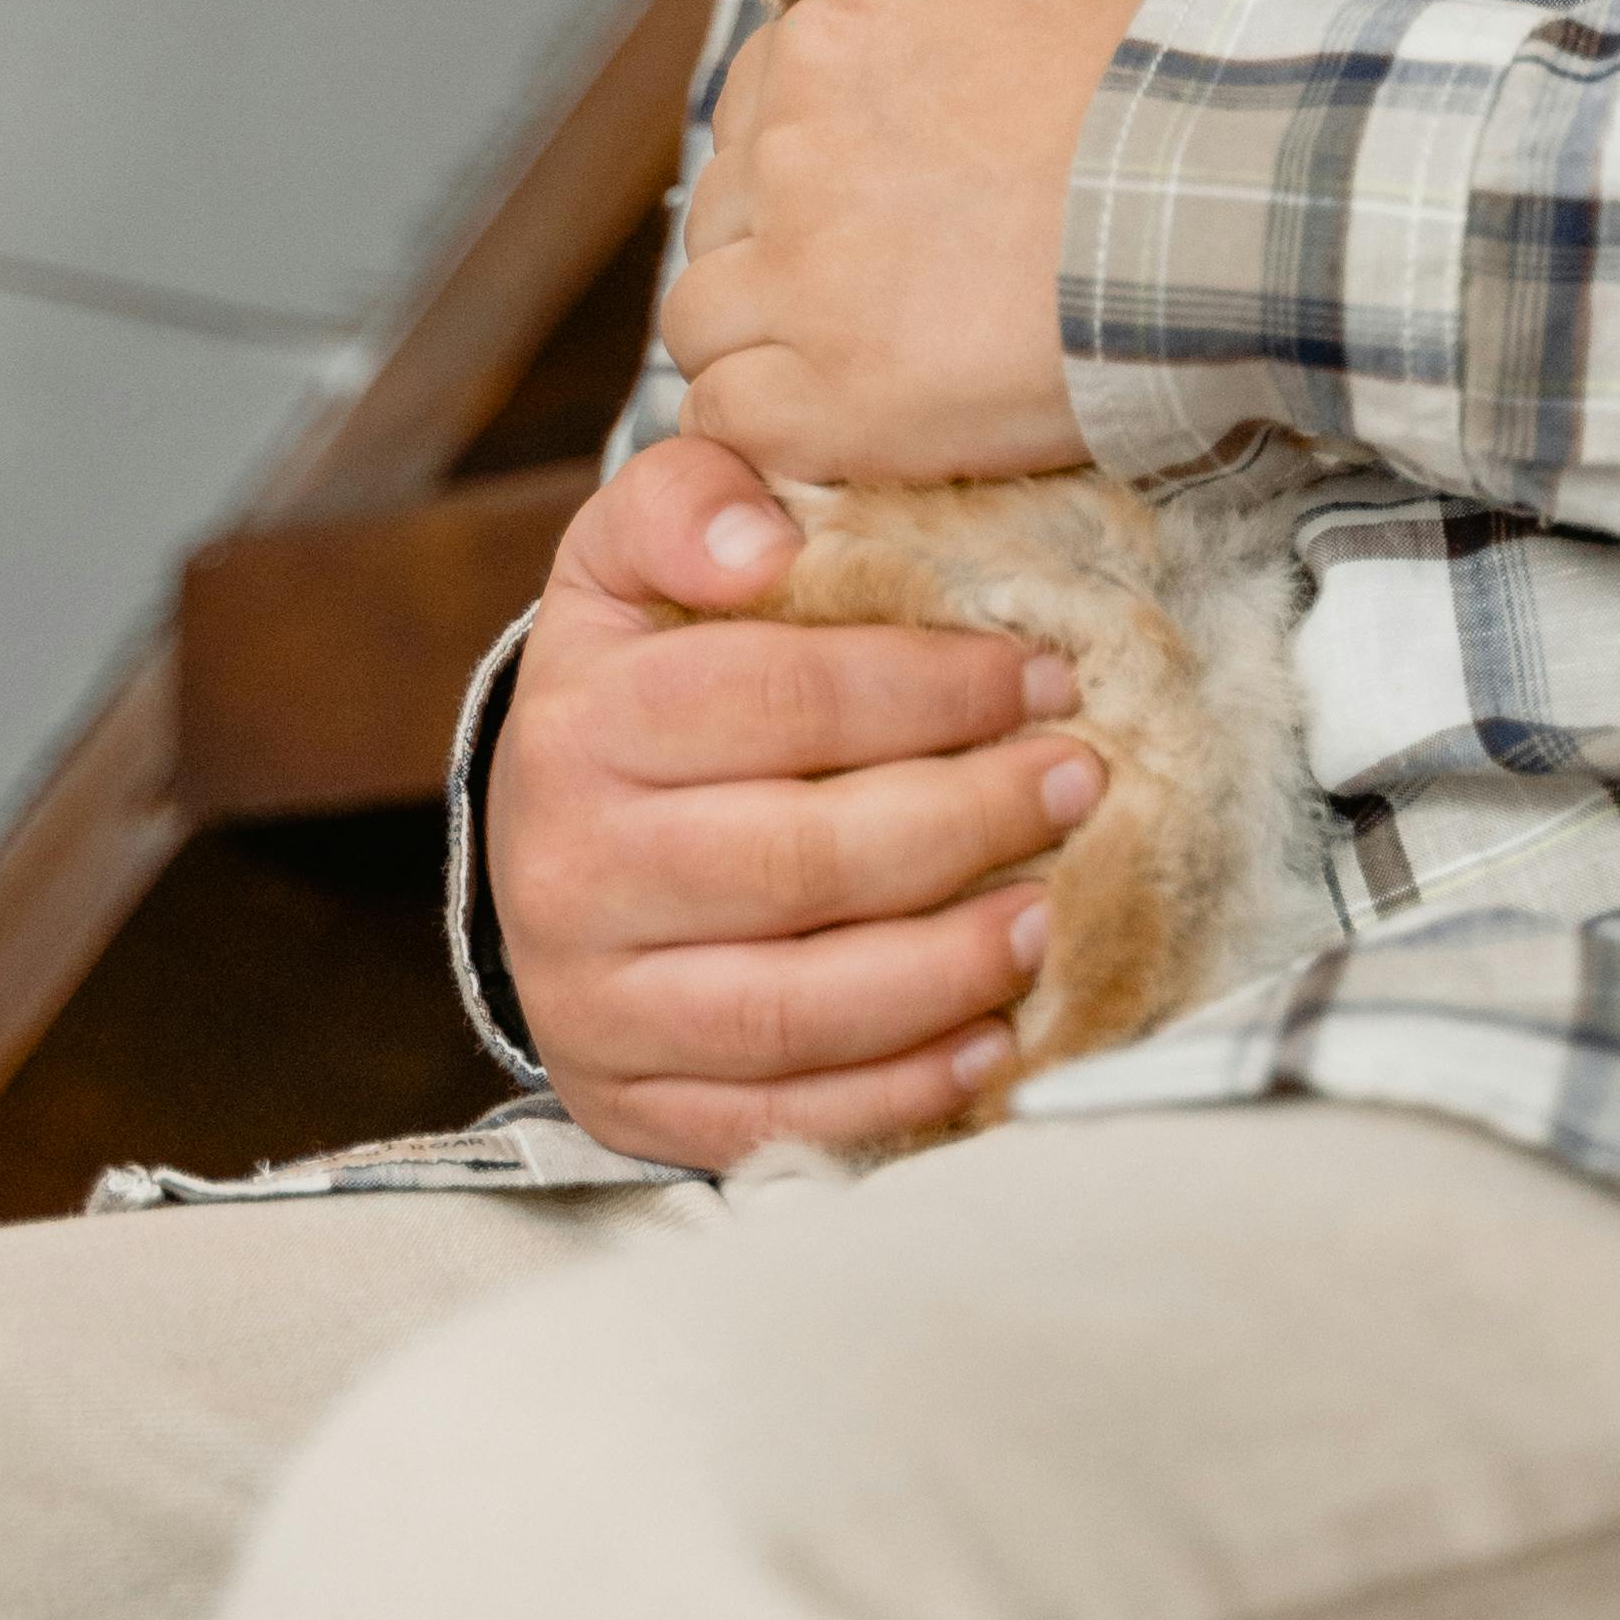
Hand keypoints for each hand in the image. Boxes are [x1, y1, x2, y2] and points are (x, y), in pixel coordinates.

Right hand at [486, 432, 1108, 1161]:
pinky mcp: (628, 1100)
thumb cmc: (630, 695)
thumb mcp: (625, 565)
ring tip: (1047, 916)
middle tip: (1079, 784)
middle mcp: (570, 870)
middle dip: (968, 821)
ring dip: (947, 967)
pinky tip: (991, 1042)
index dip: (930, 690)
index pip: (779, 702)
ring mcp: (594, 1002)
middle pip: (802, 860)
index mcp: (580, 722)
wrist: (540, 850)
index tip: (1042, 679)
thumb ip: (685, 501)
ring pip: (798, 1006)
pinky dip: (898, 1090)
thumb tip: (765, 537)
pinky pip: (778, 1119)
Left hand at [660, 0, 1169, 478]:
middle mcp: (788, 157)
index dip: (799, 165)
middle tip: (874, 285)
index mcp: (824, 46)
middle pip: (723, 217)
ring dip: (758, 339)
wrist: (1232, 209)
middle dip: (777, 249)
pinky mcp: (830, 403)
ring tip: (848, 360)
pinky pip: (727, 418)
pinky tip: (830, 422)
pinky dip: (763, 426)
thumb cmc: (1169, 74)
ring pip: (700, 320)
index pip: (751, 116)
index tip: (870, 201)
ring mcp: (800, 284)